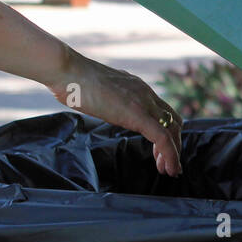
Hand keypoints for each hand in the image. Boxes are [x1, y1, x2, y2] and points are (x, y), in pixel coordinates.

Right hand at [50, 49, 183, 176]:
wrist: (67, 71)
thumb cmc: (74, 82)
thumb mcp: (101, 92)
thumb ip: (111, 100)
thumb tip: (106, 108)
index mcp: (137, 88)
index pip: (163, 111)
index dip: (168, 132)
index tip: (161, 152)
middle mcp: (145, 93)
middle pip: (173, 121)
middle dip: (174, 144)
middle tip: (166, 165)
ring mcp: (143, 102)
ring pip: (172, 130)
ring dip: (173, 153)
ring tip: (168, 170)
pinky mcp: (137, 114)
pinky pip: (162, 137)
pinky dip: (170, 154)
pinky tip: (168, 168)